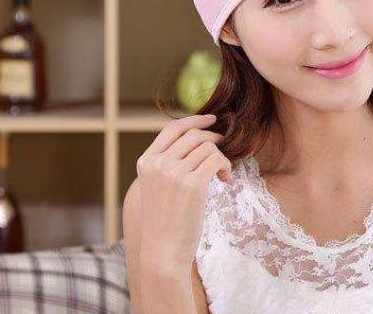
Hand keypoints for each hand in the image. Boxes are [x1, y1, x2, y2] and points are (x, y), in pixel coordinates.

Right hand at [135, 114, 231, 271]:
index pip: (172, 128)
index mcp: (146, 162)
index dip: (194, 119)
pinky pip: (217, 160)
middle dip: (214, 139)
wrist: (162, 252)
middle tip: (224, 150)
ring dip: (221, 158)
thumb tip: (196, 141)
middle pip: (194, 135)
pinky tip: (226, 180)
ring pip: (208, 148)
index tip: (212, 119)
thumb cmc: (164, 222)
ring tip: (222, 175)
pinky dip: (226, 167)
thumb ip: (167, 164)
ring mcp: (174, 173)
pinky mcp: (193, 185)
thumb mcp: (156, 187)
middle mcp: (158, 164)